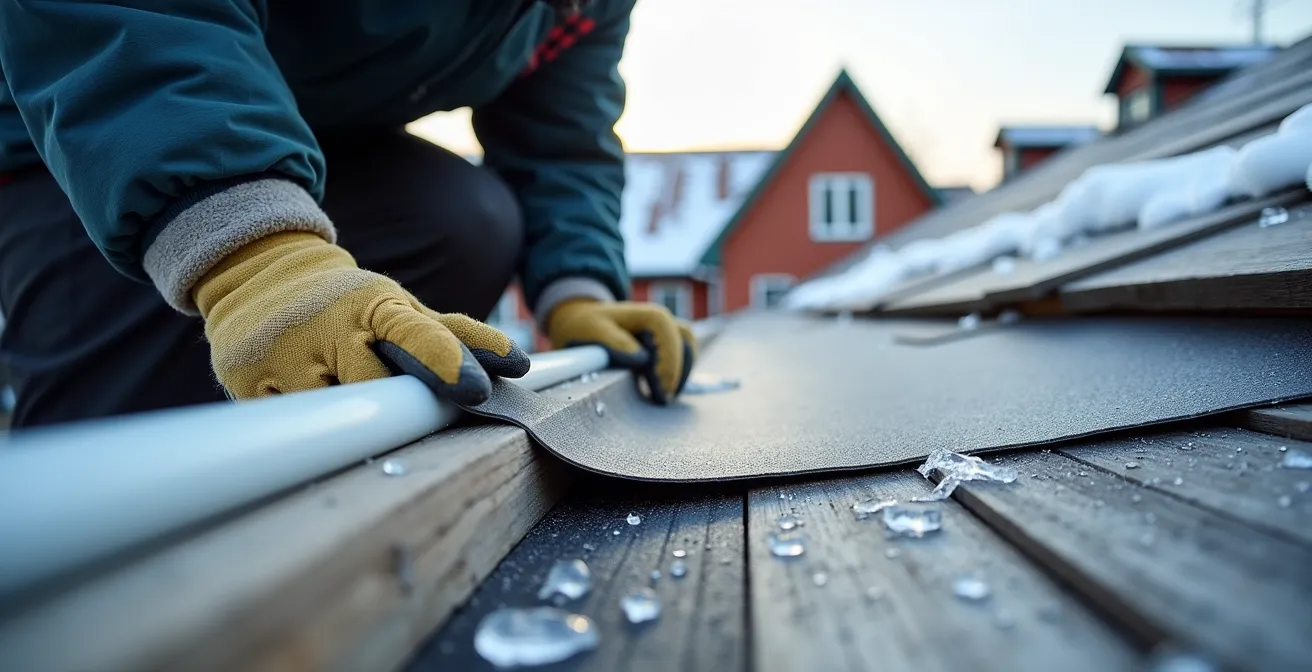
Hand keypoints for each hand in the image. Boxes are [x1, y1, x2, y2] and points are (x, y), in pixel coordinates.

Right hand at [192, 232, 527, 403]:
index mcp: (375, 307)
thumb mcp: (400, 309)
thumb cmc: (348, 304)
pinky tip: (304, 403)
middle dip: (391, 405)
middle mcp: (331, 326)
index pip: (415, 334)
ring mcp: (286, 353)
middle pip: (373, 386)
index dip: (445, 362)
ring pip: (330, 410)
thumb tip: (518, 364)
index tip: (475, 390)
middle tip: (397, 413)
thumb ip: (455, 336)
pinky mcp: (248, 377)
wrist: (261, 273)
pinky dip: (306, 423)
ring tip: (341, 399)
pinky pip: (289, 420)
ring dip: (347, 418)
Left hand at [545, 298, 695, 403]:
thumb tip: (641, 358)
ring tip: (663, 397)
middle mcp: (663, 321)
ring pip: (689, 351)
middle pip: (686, 346)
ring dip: (680, 375)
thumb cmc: (588, 326)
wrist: (584, 321)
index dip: (669, 365)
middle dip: (676, 375)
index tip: (661, 390)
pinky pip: (683, 358)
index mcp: (649, 315)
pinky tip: (661, 390)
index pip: (671, 338)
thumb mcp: (594, 331)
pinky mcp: (666, 345)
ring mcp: (667, 332)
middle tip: (662, 400)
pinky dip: (676, 375)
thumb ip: (615, 343)